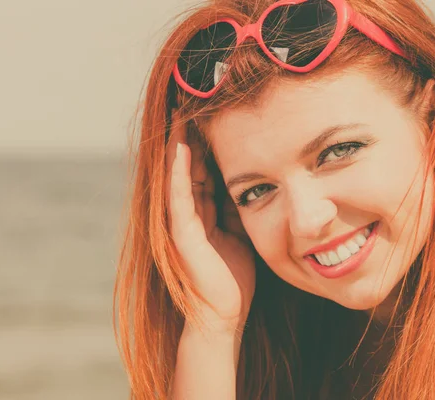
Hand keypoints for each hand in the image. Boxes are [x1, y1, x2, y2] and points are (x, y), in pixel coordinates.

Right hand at [165, 110, 255, 333]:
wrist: (226, 313)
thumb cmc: (236, 277)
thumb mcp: (243, 233)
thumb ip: (240, 208)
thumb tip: (255, 182)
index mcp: (205, 214)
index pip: (206, 171)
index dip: (210, 145)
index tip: (215, 117)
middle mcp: (190, 214)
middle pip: (192, 167)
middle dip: (193, 137)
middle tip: (195, 104)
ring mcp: (182, 223)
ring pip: (180, 176)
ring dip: (180, 145)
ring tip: (181, 114)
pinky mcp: (181, 234)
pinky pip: (178, 196)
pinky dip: (178, 171)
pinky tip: (180, 146)